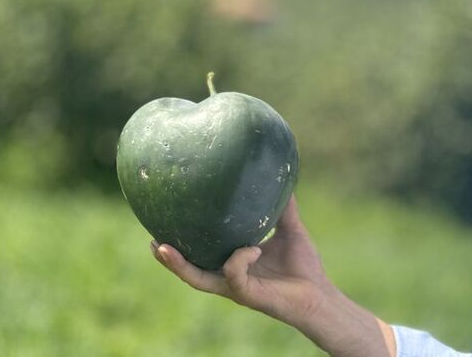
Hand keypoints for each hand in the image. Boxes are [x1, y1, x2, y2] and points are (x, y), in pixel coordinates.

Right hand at [150, 195, 333, 325]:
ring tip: (163, 248)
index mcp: (232, 262)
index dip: (180, 245)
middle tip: (151, 241)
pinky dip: (239, 258)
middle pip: (189, 271)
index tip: (162, 225)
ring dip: (179, 265)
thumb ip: (282, 207)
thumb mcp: (289, 230)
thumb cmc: (303, 266)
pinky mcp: (247, 294)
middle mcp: (228, 276)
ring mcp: (235, 286)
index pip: (200, 255)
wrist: (320, 295)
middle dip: (168, 259)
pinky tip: (253, 248)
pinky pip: (233, 273)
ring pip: (197, 279)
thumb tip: (280, 176)